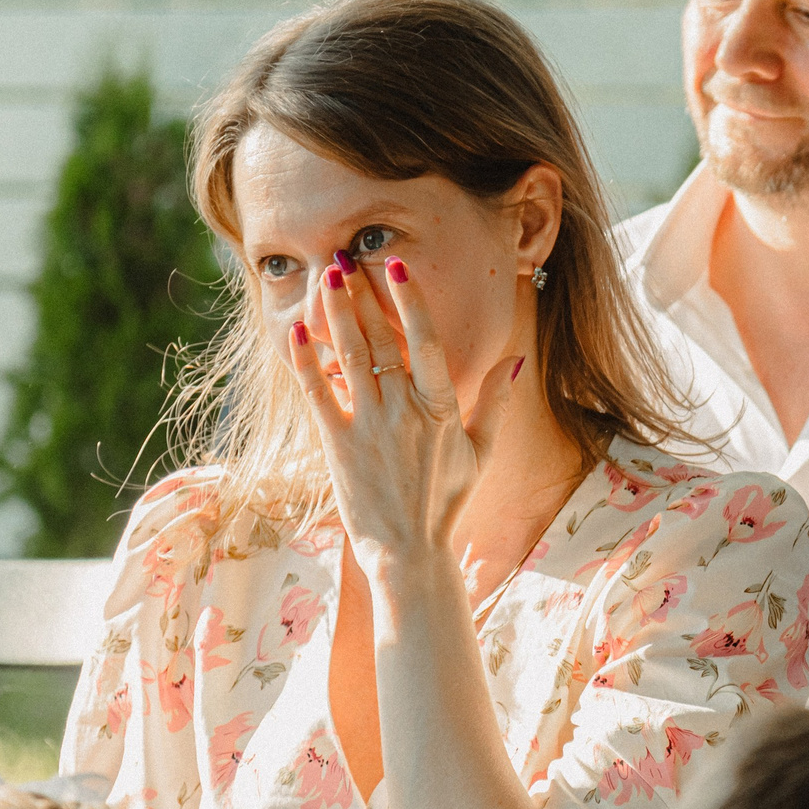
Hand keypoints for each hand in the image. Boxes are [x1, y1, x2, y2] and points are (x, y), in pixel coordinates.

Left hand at [287, 255, 520, 568]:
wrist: (408, 551)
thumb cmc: (448, 501)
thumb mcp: (482, 452)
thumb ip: (496, 403)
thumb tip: (515, 358)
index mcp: (442, 410)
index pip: (425, 344)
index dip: (410, 303)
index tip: (396, 268)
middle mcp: (404, 412)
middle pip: (380, 340)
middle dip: (362, 295)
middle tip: (346, 256)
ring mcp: (368, 427)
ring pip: (349, 357)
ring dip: (336, 314)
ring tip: (326, 276)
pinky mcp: (337, 445)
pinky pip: (317, 393)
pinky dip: (304, 360)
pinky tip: (294, 329)